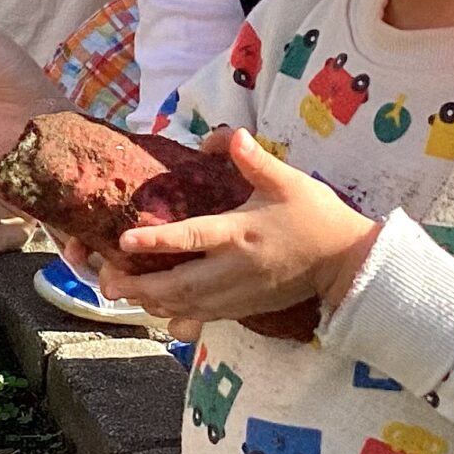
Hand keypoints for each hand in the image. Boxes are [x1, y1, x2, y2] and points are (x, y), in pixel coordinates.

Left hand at [94, 131, 379, 340]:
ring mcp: (239, 293)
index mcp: (241, 233)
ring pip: (187, 306)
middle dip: (140, 286)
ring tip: (121, 296)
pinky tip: (158, 313)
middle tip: (107, 281)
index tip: (125, 240)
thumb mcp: (288, 180)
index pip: (191, 238)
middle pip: (179, 284)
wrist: (346, 262)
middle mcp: (234, 268)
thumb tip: (227, 136)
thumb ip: (254, 160)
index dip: (156, 240)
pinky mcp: (245, 308)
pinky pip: (205, 318)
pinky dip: (178, 317)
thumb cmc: (316, 216)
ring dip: (152, 304)